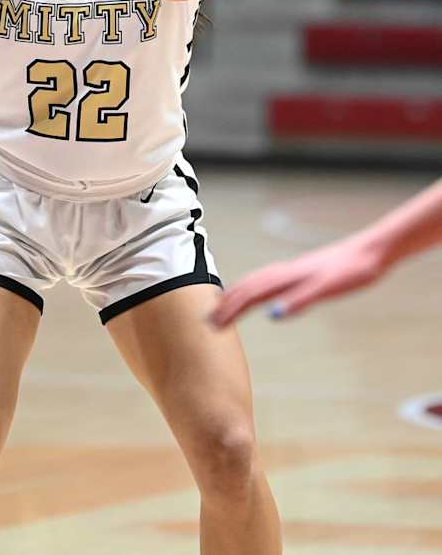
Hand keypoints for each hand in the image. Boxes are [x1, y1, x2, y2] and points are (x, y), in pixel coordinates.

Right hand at [210, 235, 385, 326]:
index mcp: (286, 277)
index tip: (213, 325)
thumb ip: (300, 301)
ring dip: (236, 295)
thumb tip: (272, 315)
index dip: (230, 310)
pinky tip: (257, 295)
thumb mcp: (327, 288)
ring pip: (254, 282)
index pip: (250, 294)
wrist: (369, 252)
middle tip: (208, 322)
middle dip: (226, 304)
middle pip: (247, 287)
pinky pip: (265, 281)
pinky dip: (251, 289)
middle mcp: (284, 272)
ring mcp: (290, 271)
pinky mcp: (299, 273)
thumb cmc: (351, 271)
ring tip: (222, 307)